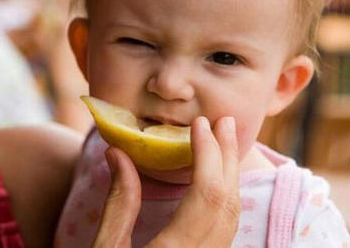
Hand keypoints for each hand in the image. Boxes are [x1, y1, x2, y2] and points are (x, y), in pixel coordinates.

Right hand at [92, 116, 240, 246]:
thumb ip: (118, 203)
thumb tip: (117, 152)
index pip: (207, 194)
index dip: (208, 154)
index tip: (200, 124)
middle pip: (227, 202)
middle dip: (227, 157)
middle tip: (225, 122)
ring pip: (231, 216)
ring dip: (229, 176)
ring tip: (223, 143)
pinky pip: (226, 227)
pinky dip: (224, 196)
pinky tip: (216, 178)